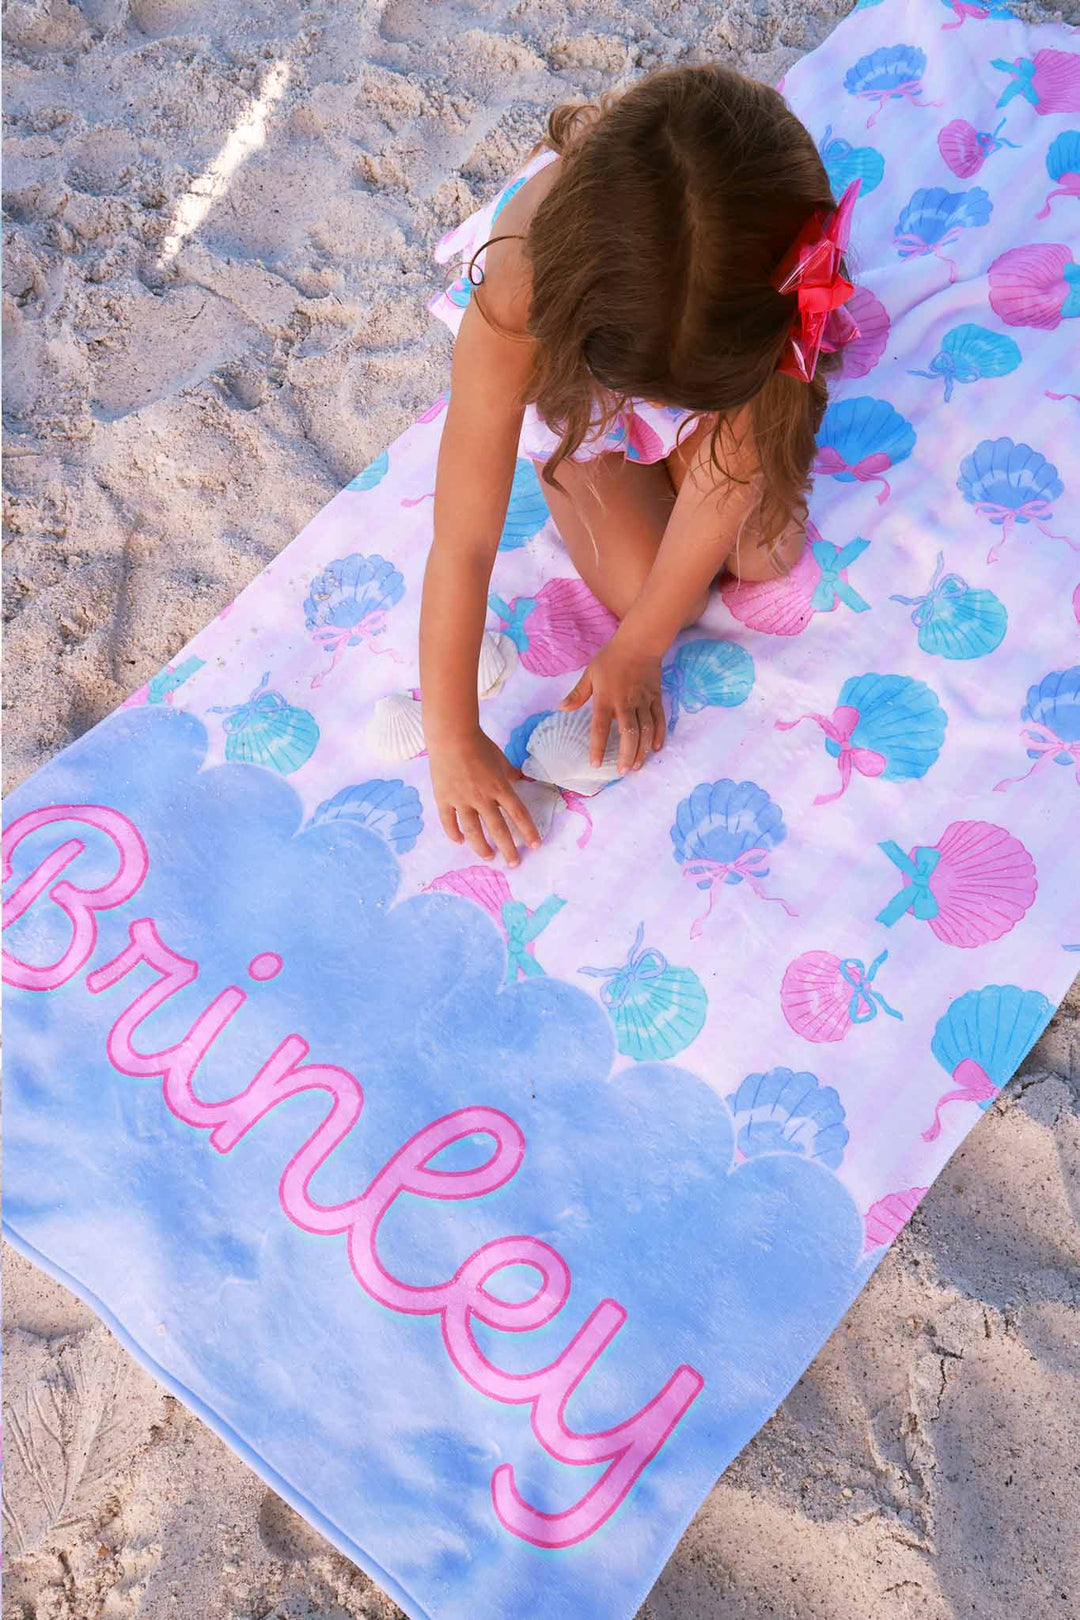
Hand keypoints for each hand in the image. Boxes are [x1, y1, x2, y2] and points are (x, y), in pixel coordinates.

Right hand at [428, 728, 540, 865]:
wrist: (451, 735)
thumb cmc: (478, 743)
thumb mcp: (500, 757)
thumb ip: (510, 771)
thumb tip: (520, 778)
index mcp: (500, 787)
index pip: (518, 814)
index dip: (528, 831)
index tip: (536, 845)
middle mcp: (482, 798)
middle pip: (498, 829)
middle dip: (508, 848)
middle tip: (514, 863)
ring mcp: (462, 800)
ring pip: (474, 830)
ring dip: (482, 847)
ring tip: (489, 857)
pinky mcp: (444, 798)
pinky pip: (449, 821)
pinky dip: (454, 833)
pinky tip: (460, 842)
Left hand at [559, 633, 665, 773]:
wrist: (639, 642)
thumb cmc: (611, 658)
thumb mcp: (590, 673)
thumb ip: (577, 694)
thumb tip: (561, 708)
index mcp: (606, 698)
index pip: (600, 727)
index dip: (598, 747)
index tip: (596, 763)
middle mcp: (626, 703)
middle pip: (629, 734)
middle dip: (627, 755)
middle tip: (623, 771)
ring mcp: (643, 701)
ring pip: (646, 731)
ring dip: (642, 750)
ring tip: (637, 766)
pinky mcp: (656, 698)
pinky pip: (659, 720)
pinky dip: (659, 735)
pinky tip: (655, 748)